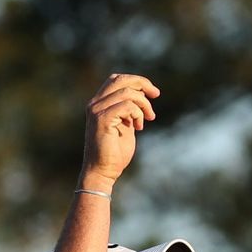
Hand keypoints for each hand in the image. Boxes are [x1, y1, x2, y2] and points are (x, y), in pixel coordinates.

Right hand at [81, 72, 158, 186]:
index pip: (116, 79)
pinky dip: (137, 114)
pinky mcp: (102, 119)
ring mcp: (96, 111)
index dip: (136, 81)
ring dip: (143, 104)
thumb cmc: (115, 153)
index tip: (153, 93)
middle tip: (156, 95)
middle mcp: (95, 104)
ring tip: (147, 119)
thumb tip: (143, 94)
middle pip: (121, 80)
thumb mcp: (126, 125)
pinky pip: (126, 106)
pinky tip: (138, 127)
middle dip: (143, 84)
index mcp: (99, 103)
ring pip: (127, 92)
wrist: (103, 172)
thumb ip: (130, 109)